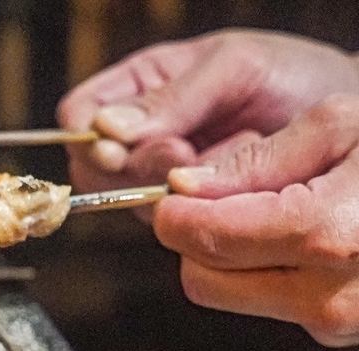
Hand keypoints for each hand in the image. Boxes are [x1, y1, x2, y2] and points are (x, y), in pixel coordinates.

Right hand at [57, 29, 358, 193]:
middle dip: (137, 165)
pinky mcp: (183, 214)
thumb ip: (172, 96)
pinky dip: (194, 209)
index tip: (118, 146)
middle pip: (94, 165)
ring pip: (127, 198)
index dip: (88, 135)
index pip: (79, 114)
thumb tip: (105, 127)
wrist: (346, 128)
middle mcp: (143, 136)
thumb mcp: (234, 67)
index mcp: (142, 86)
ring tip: (220, 161)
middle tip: (183, 154)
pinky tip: (226, 187)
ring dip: (169, 189)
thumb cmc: (294, 81)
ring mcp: (159, 179)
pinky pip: (165, 222)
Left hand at [154, 95, 358, 345]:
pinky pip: (266, 302)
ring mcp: (332, 321)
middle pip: (201, 280)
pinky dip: (263, 272)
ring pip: (227, 296)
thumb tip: (184, 187)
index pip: (204, 241)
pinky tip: (298, 240)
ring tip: (270, 214)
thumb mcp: (341, 127)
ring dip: (229, 258)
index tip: (171, 196)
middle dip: (198, 240)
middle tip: (220, 200)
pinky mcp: (334, 331)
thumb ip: (255, 161)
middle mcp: (327, 294)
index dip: (175, 216)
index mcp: (325, 234)